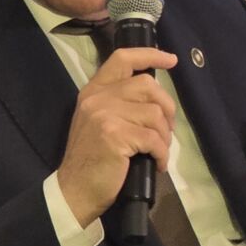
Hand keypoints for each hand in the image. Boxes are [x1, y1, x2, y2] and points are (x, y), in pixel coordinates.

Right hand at [56, 47, 177, 225]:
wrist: (74, 190)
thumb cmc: (92, 160)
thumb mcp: (98, 122)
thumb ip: (118, 103)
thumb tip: (155, 96)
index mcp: (94, 91)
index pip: (123, 58)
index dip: (150, 54)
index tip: (171, 59)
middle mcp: (98, 98)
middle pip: (148, 85)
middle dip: (167, 107)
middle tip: (166, 129)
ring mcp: (105, 115)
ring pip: (155, 114)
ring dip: (164, 136)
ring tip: (158, 151)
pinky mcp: (115, 135)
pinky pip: (154, 139)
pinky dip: (162, 154)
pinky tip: (158, 164)